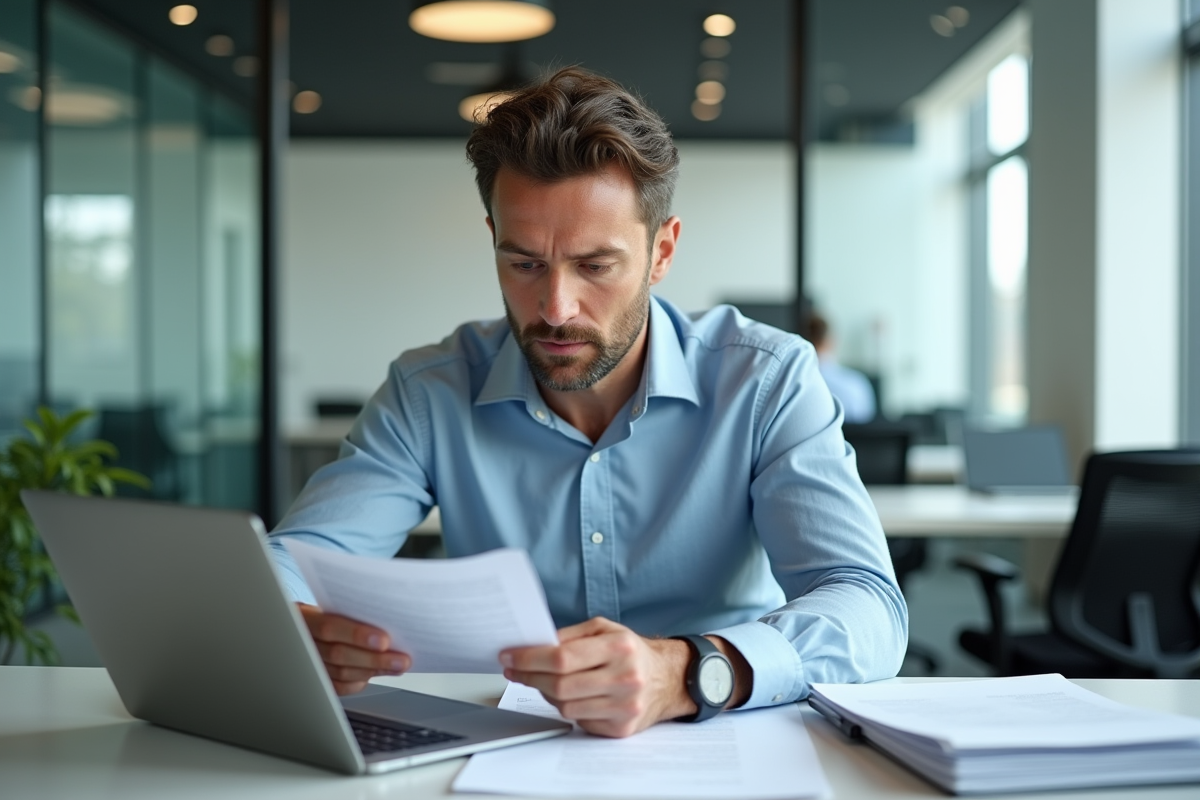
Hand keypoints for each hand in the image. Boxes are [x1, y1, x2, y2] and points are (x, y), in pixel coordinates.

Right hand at [297, 603, 410, 694]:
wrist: (300, 624)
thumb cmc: (325, 611)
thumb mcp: (333, 602)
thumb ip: (353, 611)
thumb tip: (390, 620)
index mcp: (304, 618)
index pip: (329, 627)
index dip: (356, 635)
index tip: (384, 640)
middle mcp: (304, 642)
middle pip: (338, 655)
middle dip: (374, 659)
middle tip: (401, 660)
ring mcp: (308, 663)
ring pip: (340, 673)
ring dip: (373, 671)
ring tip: (397, 666)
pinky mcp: (317, 679)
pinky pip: (338, 687)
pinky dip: (359, 682)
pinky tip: (376, 674)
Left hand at [499, 617, 696, 737]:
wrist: (667, 678)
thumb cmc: (631, 651)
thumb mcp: (605, 629)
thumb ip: (570, 635)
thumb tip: (533, 645)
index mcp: (619, 648)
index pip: (562, 657)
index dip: (529, 658)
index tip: (509, 657)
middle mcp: (625, 678)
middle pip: (560, 685)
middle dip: (530, 677)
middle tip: (514, 670)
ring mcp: (625, 707)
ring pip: (566, 707)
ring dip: (545, 693)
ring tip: (541, 681)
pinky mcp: (622, 728)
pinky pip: (579, 721)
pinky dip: (567, 708)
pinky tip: (566, 695)